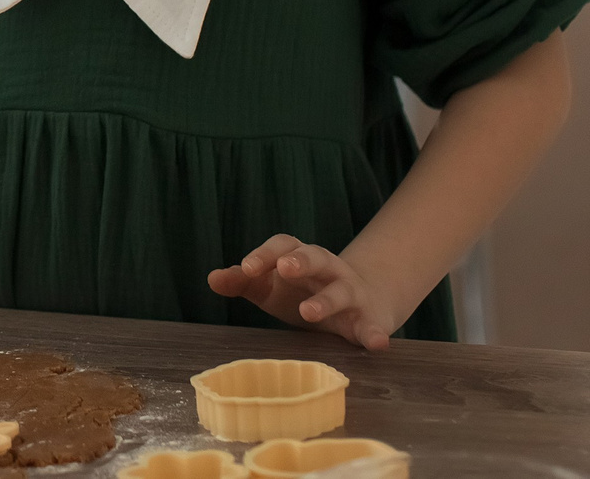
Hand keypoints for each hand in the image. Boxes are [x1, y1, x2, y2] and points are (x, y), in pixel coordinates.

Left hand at [206, 235, 404, 351]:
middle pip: (316, 257)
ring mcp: (351, 293)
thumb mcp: (270, 287)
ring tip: (308, 313)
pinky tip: (377, 344)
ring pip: (342, 290)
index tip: (246, 268)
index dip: (265, 254)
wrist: (360, 303)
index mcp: (299, 258)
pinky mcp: (368, 320)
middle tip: (285, 268)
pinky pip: (374, 326)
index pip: (283, 246)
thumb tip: (212, 278)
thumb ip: (244, 282)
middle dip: (301, 260)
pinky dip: (376, 334)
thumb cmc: (302, 293)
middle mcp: (328, 270)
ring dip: (327, 300)